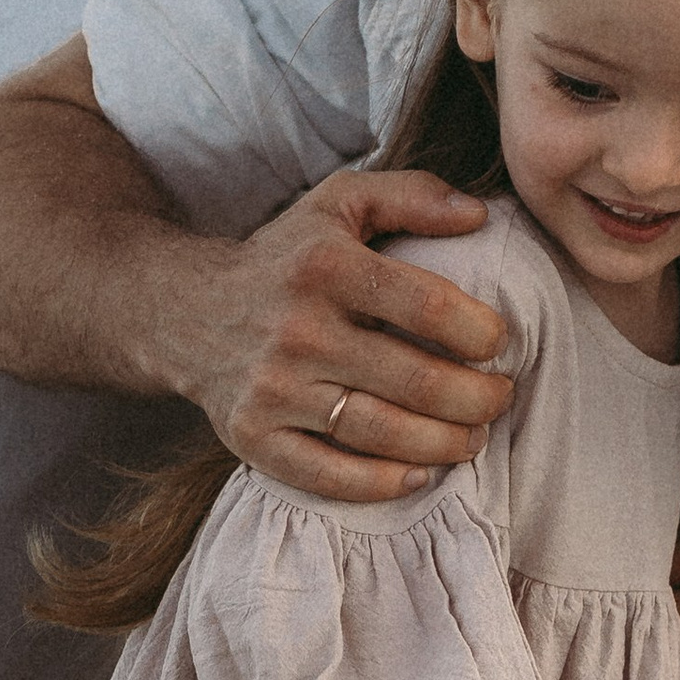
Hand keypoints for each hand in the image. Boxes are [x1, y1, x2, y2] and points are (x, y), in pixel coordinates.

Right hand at [186, 170, 515, 499]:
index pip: (427, 305)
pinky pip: (329, 476)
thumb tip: (478, 214)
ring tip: (472, 437)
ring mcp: (272, 390)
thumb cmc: (284, 259)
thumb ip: (410, 195)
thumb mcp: (337, 204)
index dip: (479, 332)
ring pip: (381, 433)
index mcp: (325, 266)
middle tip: (499, 398)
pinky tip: (420, 476)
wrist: (181, 310)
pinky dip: (383, 484)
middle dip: (477, 398)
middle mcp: (297, 330)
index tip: (498, 343)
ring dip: (444, 443)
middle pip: (415, 380)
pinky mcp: (252, 438)